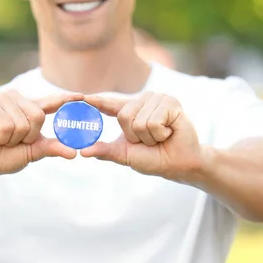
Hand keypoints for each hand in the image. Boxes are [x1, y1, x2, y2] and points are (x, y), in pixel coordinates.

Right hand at [0, 90, 82, 182]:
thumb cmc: (4, 156)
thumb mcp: (32, 152)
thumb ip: (51, 148)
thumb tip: (74, 153)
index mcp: (27, 107)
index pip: (50, 101)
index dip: (65, 99)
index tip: (82, 96)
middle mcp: (14, 98)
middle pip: (38, 116)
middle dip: (27, 136)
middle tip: (10, 140)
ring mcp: (0, 99)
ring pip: (23, 122)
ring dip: (12, 139)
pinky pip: (7, 125)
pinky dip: (1, 137)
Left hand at [81, 93, 203, 180]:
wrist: (179, 164)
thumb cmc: (154, 158)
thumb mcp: (125, 155)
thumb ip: (105, 150)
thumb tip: (83, 152)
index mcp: (131, 110)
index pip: (110, 104)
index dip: (98, 101)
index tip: (83, 98)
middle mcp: (143, 101)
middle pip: (124, 116)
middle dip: (135, 136)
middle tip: (150, 140)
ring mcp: (158, 99)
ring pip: (139, 120)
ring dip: (149, 137)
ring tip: (161, 137)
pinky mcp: (171, 102)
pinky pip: (153, 121)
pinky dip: (160, 134)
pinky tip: (169, 133)